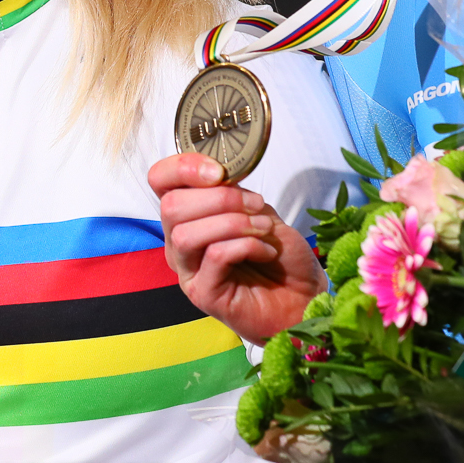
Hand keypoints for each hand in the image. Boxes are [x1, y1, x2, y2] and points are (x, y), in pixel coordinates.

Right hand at [149, 152, 323, 342]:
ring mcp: (187, 270)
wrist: (303, 295)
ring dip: (233, 223)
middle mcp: (178, 243)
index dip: (182, 167)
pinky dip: (246, 245)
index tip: (218, 171)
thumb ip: (232, 191)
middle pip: (171, 206)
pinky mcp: (202, 294)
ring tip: (263, 229)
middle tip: (256, 206)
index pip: (160, 180)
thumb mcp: (256, 209)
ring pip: (187, 233)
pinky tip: (265, 251)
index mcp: (187, 216)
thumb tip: (219, 173)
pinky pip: (215, 256)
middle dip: (220, 198)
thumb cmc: (279, 254)